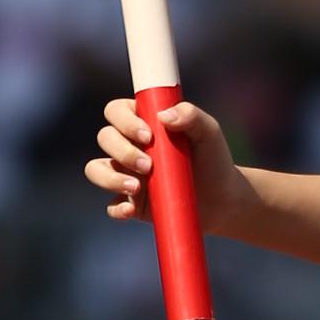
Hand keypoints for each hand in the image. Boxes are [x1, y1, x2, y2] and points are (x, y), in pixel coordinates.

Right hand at [85, 95, 245, 235]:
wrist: (223, 199)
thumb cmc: (214, 159)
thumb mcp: (209, 133)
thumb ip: (191, 116)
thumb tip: (163, 115)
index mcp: (143, 123)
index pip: (116, 111)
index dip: (124, 120)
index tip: (148, 135)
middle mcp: (129, 146)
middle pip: (105, 138)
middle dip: (122, 151)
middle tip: (149, 165)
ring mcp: (127, 174)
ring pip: (96, 169)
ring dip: (110, 177)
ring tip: (136, 187)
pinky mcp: (131, 202)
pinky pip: (111, 206)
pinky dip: (117, 208)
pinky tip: (132, 209)